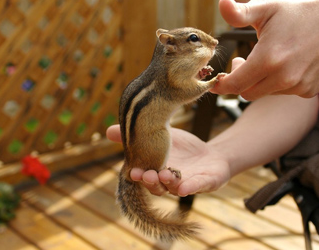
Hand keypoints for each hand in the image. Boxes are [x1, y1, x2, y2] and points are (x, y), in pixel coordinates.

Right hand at [106, 125, 230, 196]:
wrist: (211, 155)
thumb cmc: (182, 148)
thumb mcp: (159, 135)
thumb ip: (137, 134)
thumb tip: (107, 131)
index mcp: (155, 171)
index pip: (144, 176)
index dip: (137, 175)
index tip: (131, 171)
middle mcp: (167, 182)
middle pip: (156, 186)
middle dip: (150, 181)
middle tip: (145, 174)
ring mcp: (185, 184)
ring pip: (174, 188)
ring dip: (168, 182)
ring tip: (164, 173)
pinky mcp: (204, 184)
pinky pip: (196, 188)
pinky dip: (189, 188)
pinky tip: (184, 188)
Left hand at [213, 0, 318, 99]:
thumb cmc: (297, 9)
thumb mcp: (265, 6)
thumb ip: (239, 12)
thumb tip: (221, 3)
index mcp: (268, 59)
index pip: (235, 85)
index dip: (222, 85)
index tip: (217, 81)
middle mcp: (285, 77)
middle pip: (248, 93)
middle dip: (240, 80)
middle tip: (242, 62)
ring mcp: (300, 85)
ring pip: (266, 93)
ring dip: (261, 81)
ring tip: (268, 58)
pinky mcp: (311, 89)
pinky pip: (286, 92)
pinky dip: (280, 82)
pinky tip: (286, 63)